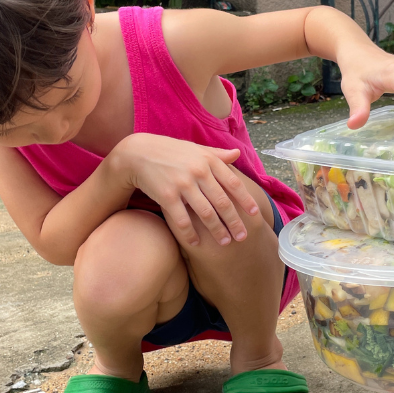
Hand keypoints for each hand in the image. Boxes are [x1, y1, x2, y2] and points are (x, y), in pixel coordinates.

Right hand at [109, 133, 262, 247]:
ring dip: (217, 231)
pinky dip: (190, 234)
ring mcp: (182, 184)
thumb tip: (237, 153)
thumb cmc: (170, 152)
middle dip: (235, 222)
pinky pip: (182, 220)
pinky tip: (197, 243)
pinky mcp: (167, 196)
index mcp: (208, 161)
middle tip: (243, 236)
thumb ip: (217, 154)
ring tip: (225, 242)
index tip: (255, 215)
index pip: (233, 184)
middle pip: (223, 202)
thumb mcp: (195, 149)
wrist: (138, 153)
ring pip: (206, 214)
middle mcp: (198, 172)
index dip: (246, 201)